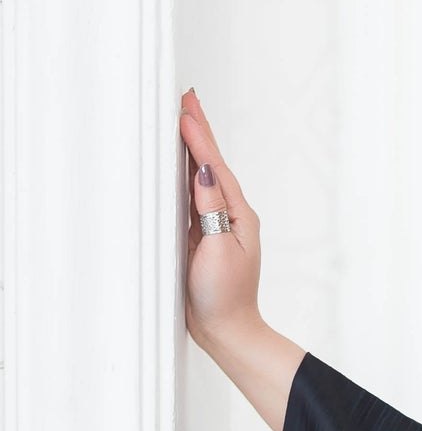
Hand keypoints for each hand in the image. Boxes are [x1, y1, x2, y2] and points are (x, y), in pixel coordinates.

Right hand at [178, 90, 303, 430]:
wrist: (226, 331)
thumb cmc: (226, 297)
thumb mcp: (220, 250)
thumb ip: (212, 209)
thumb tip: (204, 171)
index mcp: (237, 214)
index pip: (214, 166)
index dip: (199, 136)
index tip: (186, 108)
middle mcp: (228, 215)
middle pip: (209, 164)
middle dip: (197, 132)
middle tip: (186, 99)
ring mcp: (214, 225)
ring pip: (198, 177)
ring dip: (190, 148)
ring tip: (180, 120)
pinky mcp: (200, 237)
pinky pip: (188, 197)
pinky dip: (181, 175)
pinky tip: (175, 164)